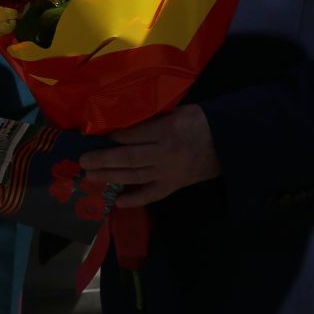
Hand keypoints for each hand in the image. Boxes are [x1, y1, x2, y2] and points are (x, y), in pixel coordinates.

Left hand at [80, 105, 220, 206]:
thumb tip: (123, 127)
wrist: (230, 143)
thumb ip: (152, 120)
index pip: (132, 135)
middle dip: (103, 159)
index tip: (93, 138)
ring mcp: (169, 172)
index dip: (111, 137)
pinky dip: (134, 200)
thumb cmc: (202, 122)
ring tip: (90, 177)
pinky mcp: (174, 185)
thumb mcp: (178, 112)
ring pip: (135, 176)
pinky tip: (117, 201)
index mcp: (167, 130)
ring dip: (111, 177)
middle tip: (82, 162)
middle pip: (128, 157)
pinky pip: (152, 195)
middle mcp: (165, 153)